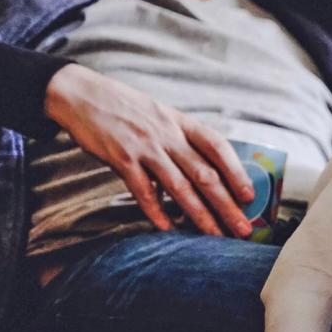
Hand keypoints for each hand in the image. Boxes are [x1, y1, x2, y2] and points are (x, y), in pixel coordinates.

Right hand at [44, 64, 254, 236]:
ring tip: (215, 236)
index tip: (250, 195)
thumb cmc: (126, 108)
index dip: (237, 172)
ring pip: (180, 187)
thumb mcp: (162, 115)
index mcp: (182, 122)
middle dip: (227, 205)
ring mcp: (145, 147)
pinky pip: (144, 191)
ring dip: (200, 216)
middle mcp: (168, 134)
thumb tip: (209, 171)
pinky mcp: (121, 159)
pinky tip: (168, 230)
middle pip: (205, 174)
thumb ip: (183, 139)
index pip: (218, 147)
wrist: (81, 94)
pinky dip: (157, 212)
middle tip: (243, 229)